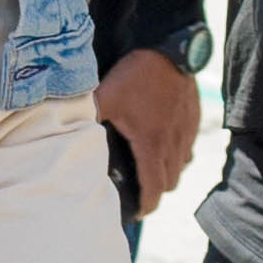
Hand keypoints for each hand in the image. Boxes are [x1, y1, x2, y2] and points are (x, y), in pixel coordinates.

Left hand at [95, 47, 201, 215]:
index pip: (154, 188)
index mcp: (151, 144)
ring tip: (151, 169)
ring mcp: (187, 130)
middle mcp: (173, 142)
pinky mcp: (194, 116)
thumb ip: (89, 116)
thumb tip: (68, 130)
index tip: (139, 213)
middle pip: (170, 181)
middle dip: (156, 191)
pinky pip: (189, 145)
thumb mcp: (107, 96)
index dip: (148, 206)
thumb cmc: (138, 75)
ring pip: (182, 164)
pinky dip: (178, 152)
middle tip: (140, 191)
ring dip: (168, 172)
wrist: (172, 49)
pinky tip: (165, 143)